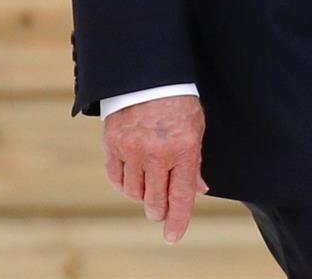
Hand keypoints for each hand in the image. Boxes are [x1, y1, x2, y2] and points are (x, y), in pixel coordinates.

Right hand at [103, 95, 206, 242]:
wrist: (149, 75)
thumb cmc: (178, 101)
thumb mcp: (196, 128)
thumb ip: (194, 161)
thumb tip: (198, 189)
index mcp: (183, 149)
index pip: (181, 196)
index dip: (177, 220)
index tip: (173, 236)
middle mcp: (157, 154)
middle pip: (154, 201)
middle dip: (159, 209)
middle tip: (160, 209)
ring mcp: (132, 150)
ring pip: (134, 193)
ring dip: (142, 195)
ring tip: (149, 184)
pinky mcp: (113, 144)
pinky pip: (116, 178)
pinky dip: (125, 183)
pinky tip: (132, 177)